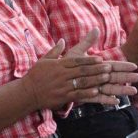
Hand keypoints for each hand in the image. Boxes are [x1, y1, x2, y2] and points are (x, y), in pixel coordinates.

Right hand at [22, 31, 137, 110]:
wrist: (27, 92)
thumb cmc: (36, 75)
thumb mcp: (44, 60)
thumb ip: (55, 50)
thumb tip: (62, 40)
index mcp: (59, 65)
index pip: (77, 61)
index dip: (89, 60)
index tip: (101, 58)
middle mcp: (62, 75)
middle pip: (83, 71)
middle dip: (97, 68)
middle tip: (110, 67)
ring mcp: (63, 86)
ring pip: (82, 82)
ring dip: (96, 80)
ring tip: (108, 78)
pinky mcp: (63, 96)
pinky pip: (77, 94)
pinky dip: (88, 93)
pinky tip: (98, 92)